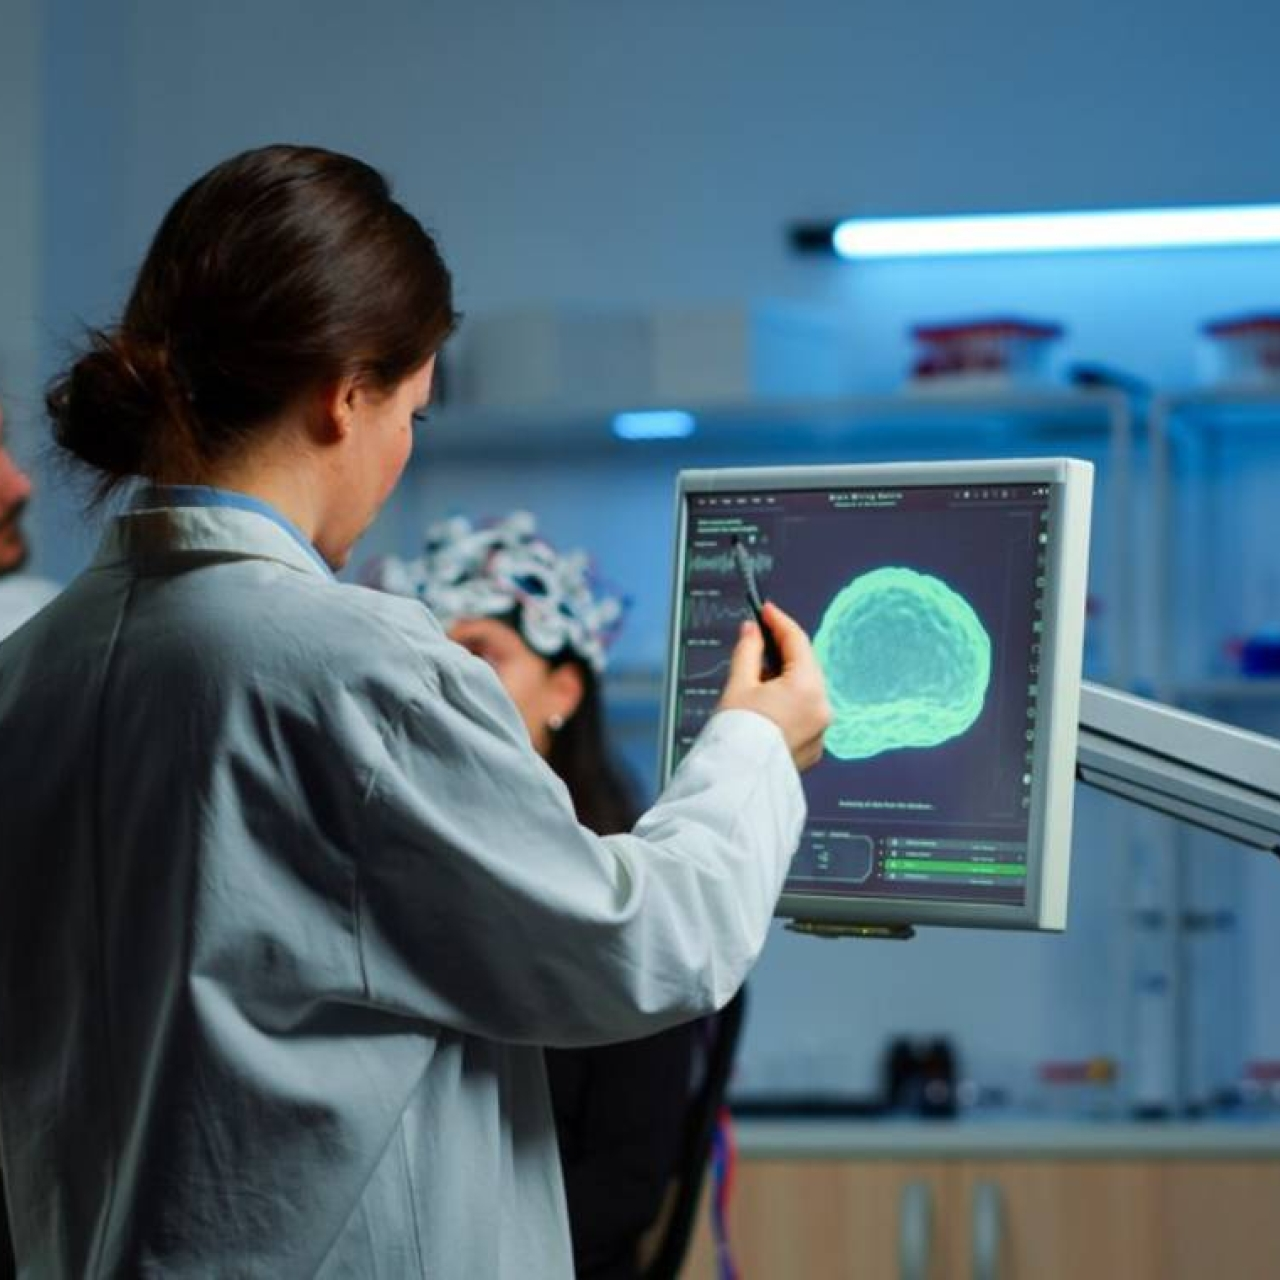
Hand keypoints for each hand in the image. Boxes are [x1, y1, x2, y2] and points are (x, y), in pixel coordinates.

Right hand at [717, 601, 829, 770]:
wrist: (738, 782)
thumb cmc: (737, 738)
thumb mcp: (738, 685)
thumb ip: (748, 651)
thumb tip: (752, 631)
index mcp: (807, 687)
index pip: (797, 641)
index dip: (779, 621)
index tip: (767, 610)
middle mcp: (821, 708)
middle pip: (805, 666)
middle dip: (781, 652)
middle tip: (757, 641)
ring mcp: (821, 730)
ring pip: (806, 690)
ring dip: (785, 679)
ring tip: (755, 681)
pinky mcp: (814, 747)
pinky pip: (805, 714)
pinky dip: (789, 704)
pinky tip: (766, 707)